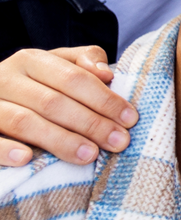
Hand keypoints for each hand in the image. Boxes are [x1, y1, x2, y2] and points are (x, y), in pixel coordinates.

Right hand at [0, 47, 137, 165]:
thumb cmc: (37, 85)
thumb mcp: (59, 66)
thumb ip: (84, 63)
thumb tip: (107, 73)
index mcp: (31, 60)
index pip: (73, 78)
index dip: (104, 99)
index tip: (130, 119)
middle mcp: (6, 78)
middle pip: (53, 102)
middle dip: (90, 123)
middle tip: (118, 142)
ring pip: (24, 121)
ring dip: (59, 140)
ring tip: (89, 155)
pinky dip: (6, 149)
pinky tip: (27, 159)